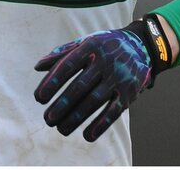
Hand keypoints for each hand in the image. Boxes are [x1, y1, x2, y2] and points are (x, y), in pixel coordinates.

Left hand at [34, 26, 151, 141]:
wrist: (142, 46)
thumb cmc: (104, 46)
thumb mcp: (85, 42)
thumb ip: (62, 53)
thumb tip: (37, 67)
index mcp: (90, 47)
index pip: (67, 66)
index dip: (52, 82)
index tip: (39, 98)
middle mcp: (105, 62)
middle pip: (79, 87)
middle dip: (62, 105)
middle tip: (48, 119)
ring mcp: (118, 78)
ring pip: (94, 102)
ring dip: (76, 118)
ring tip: (60, 129)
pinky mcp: (129, 93)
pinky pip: (114, 111)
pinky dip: (101, 125)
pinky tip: (87, 136)